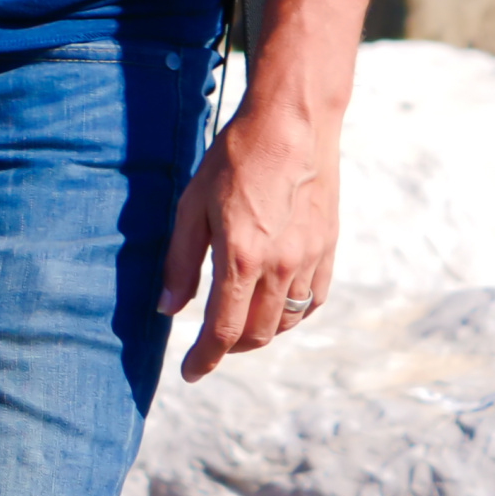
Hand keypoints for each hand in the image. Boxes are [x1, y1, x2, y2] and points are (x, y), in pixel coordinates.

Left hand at [159, 95, 339, 379]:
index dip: (204, 359)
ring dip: (260, 332)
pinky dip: (292, 314)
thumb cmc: (234, 157)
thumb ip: (180, 262)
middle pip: (256, 334)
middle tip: (210, 343)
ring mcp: (309, 260)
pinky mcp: (328, 248)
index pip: (223, 331)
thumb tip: (166, 309)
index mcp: (242, 257)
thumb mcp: (192, 204)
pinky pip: (313, 301)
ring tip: (239, 320)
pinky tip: (275, 303)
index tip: (190, 372)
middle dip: (230, 348)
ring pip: (286, 322)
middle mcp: (280, 267)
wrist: (292, 122)